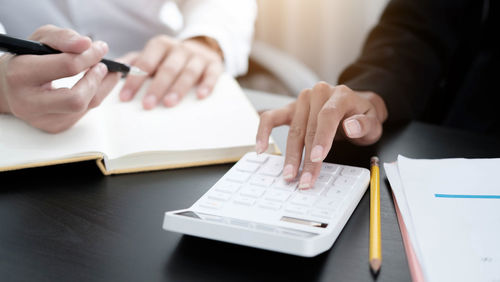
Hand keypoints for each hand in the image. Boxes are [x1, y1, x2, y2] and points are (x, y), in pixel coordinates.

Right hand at [0, 25, 120, 132]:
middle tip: (103, 66)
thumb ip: (63, 38)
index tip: (101, 48)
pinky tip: (90, 85)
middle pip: (76, 99)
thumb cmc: (27, 59)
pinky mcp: (53, 126)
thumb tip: (87, 44)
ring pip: (85, 106)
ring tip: (100, 71)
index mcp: (21, 74)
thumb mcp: (41, 39)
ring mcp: (41, 119)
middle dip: (96, 79)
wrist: (9, 86)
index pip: (67, 66)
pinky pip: (84, 113)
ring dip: (100, 87)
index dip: (90, 56)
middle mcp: (28, 102)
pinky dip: (92, 96)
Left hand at [119, 35, 223, 108]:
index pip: (145, 63)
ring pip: (188, 72)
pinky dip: (207, 84)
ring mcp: (198, 56)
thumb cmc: (170, 58)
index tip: (125, 98)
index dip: (135, 80)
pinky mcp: (214, 65)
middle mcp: (179, 48)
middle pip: (167, 68)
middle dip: (156, 87)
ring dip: (178, 88)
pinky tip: (201, 96)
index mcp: (160, 45)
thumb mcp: (152, 55)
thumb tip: (110, 70)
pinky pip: (212, 74)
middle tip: (147, 105)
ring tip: (169, 104)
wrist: (203, 47)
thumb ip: (133, 62)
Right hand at [256, 82, 387, 188]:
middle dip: (306, 157)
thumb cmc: (362, 117)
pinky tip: (260, 149)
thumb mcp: (373, 122)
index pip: (327, 115)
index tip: (318, 158)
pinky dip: (263, 132)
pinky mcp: (289, 109)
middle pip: (308, 128)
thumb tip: (350, 126)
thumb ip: (364, 124)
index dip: (322, 138)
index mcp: (340, 95)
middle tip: (304, 179)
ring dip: (290, 155)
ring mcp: (301, 101)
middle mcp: (318, 94)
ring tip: (289, 175)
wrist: (354, 106)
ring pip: (292, 130)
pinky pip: (271, 118)